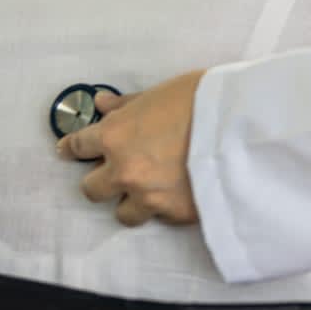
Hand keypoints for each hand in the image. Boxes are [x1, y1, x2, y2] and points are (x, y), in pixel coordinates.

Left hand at [56, 70, 205, 226]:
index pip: (78, 146)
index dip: (72, 148)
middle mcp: (124, 171)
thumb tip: (102, 104)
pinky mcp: (176, 213)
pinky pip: (161, 216)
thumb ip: (128, 104)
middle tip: (117, 171)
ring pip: (123, 213)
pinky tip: (181, 191)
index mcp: (115, 136)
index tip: (68, 150)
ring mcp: (149, 197)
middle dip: (101, 180)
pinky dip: (166, 206)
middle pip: (91, 189)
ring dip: (131, 202)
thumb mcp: (160, 93)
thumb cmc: (202, 99)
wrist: (242, 125)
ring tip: (148, 190)